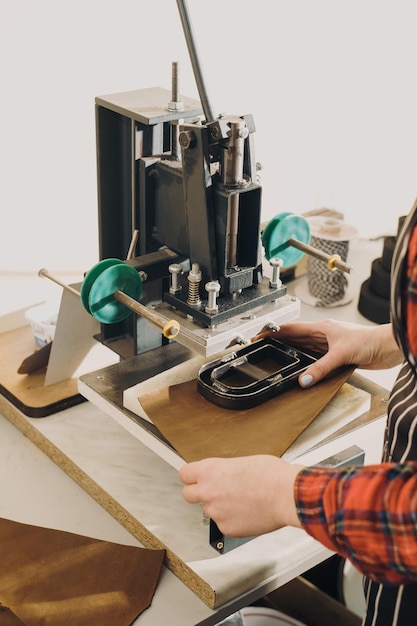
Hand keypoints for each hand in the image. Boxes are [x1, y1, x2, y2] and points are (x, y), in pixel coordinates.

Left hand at [179, 455, 302, 537]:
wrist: (286, 494)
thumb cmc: (271, 475)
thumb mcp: (242, 462)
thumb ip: (225, 471)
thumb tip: (224, 476)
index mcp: (210, 471)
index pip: (185, 474)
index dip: (191, 476)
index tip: (195, 478)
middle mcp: (208, 491)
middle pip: (188, 495)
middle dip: (198, 493)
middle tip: (213, 492)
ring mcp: (216, 512)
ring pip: (209, 511)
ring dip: (220, 507)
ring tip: (242, 501)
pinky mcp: (227, 528)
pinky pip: (224, 524)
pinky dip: (233, 520)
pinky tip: (248, 513)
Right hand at [257, 320, 400, 387]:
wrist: (388, 347)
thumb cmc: (369, 340)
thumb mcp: (340, 354)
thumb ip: (321, 368)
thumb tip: (303, 379)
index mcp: (321, 328)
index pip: (291, 328)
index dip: (274, 332)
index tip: (260, 335)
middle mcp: (324, 335)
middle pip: (295, 338)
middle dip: (278, 342)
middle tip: (263, 347)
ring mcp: (330, 345)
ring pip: (305, 348)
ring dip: (292, 352)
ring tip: (277, 356)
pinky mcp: (338, 355)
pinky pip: (316, 359)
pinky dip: (306, 363)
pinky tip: (302, 368)